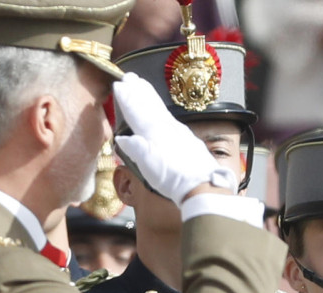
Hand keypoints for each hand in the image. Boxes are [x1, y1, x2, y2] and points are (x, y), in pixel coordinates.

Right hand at [112, 73, 238, 205]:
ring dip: (150, 97)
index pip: (136, 111)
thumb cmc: (174, 178)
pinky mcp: (188, 141)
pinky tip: (163, 114)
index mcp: (155, 132)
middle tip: (131, 76)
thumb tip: (122, 137)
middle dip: (139, 91)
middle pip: (150, 105)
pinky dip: (162, 111)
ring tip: (144, 87)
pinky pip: (170, 118)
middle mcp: (168, 128)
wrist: (203, 186)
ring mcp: (180, 133)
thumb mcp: (148, 165)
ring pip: (161, 110)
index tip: (119, 85)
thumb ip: (135, 148)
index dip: (127, 99)